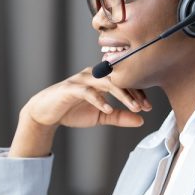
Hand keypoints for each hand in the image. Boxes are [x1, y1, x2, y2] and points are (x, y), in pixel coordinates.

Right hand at [10, 68, 151, 156]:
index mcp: (101, 78)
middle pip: (118, 79)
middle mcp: (92, 74)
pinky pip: (87, 92)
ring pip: (106, 83)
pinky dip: (99, 100)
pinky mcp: (70, 88)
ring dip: (121, 95)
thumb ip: (120, 117)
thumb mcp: (100, 116)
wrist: (46, 113)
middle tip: (145, 107)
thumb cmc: (72, 111)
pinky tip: (108, 109)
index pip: (124, 81)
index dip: (138, 93)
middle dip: (133, 92)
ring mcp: (81, 80)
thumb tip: (141, 120)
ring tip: (133, 107)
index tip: (148, 107)